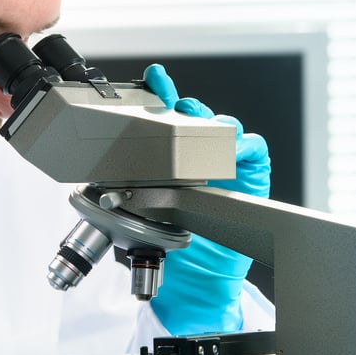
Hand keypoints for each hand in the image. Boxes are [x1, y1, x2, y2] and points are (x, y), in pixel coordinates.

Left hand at [142, 63, 270, 334]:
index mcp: (171, 155)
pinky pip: (252, 147)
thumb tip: (103, 167)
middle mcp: (199, 152)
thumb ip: (131, 183)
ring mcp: (227, 159)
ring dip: (210, 120)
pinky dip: (242, 143)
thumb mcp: (142, 206)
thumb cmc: (173, 240)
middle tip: (171, 99)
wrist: (197, 276)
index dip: (161, 94)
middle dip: (183, 103)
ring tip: (197, 124)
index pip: (167, 117)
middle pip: (196, 115)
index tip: (153, 78)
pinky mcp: (252, 171)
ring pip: (223, 125)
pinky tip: (230, 146)